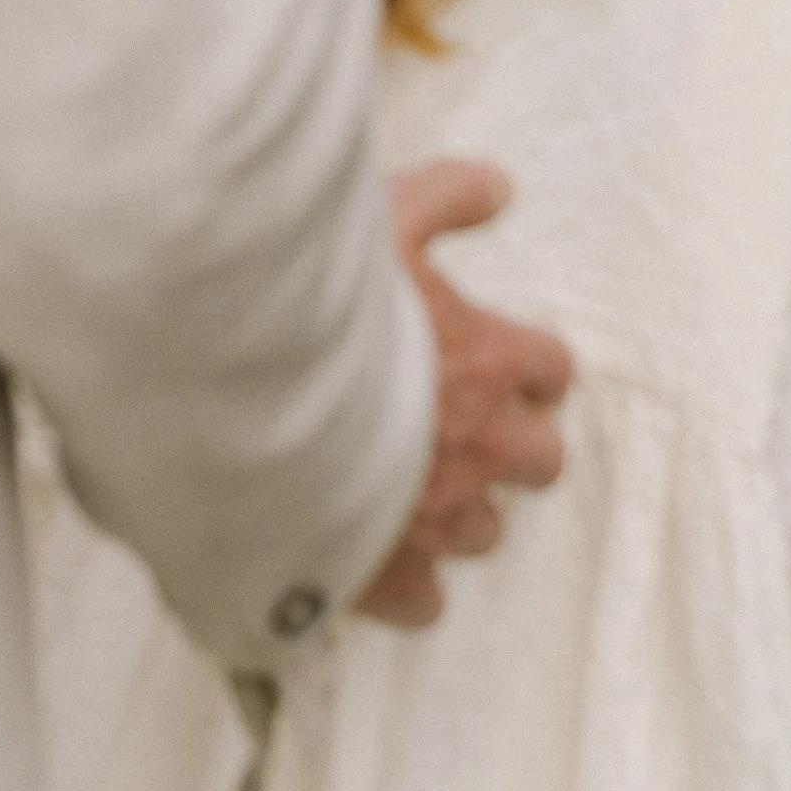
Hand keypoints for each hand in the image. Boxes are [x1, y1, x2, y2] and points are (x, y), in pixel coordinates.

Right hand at [355, 160, 572, 630]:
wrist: (241, 396)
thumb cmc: (315, 301)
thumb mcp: (387, 213)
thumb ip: (449, 195)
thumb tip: (499, 187)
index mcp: (489, 360)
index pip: (549, 368)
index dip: (528, 364)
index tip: (504, 359)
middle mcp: (478, 445)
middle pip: (540, 460)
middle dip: (515, 443)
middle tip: (473, 423)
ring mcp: (436, 516)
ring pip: (487, 531)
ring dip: (466, 507)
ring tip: (423, 485)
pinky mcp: (385, 573)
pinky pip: (427, 602)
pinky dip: (414, 586)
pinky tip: (385, 558)